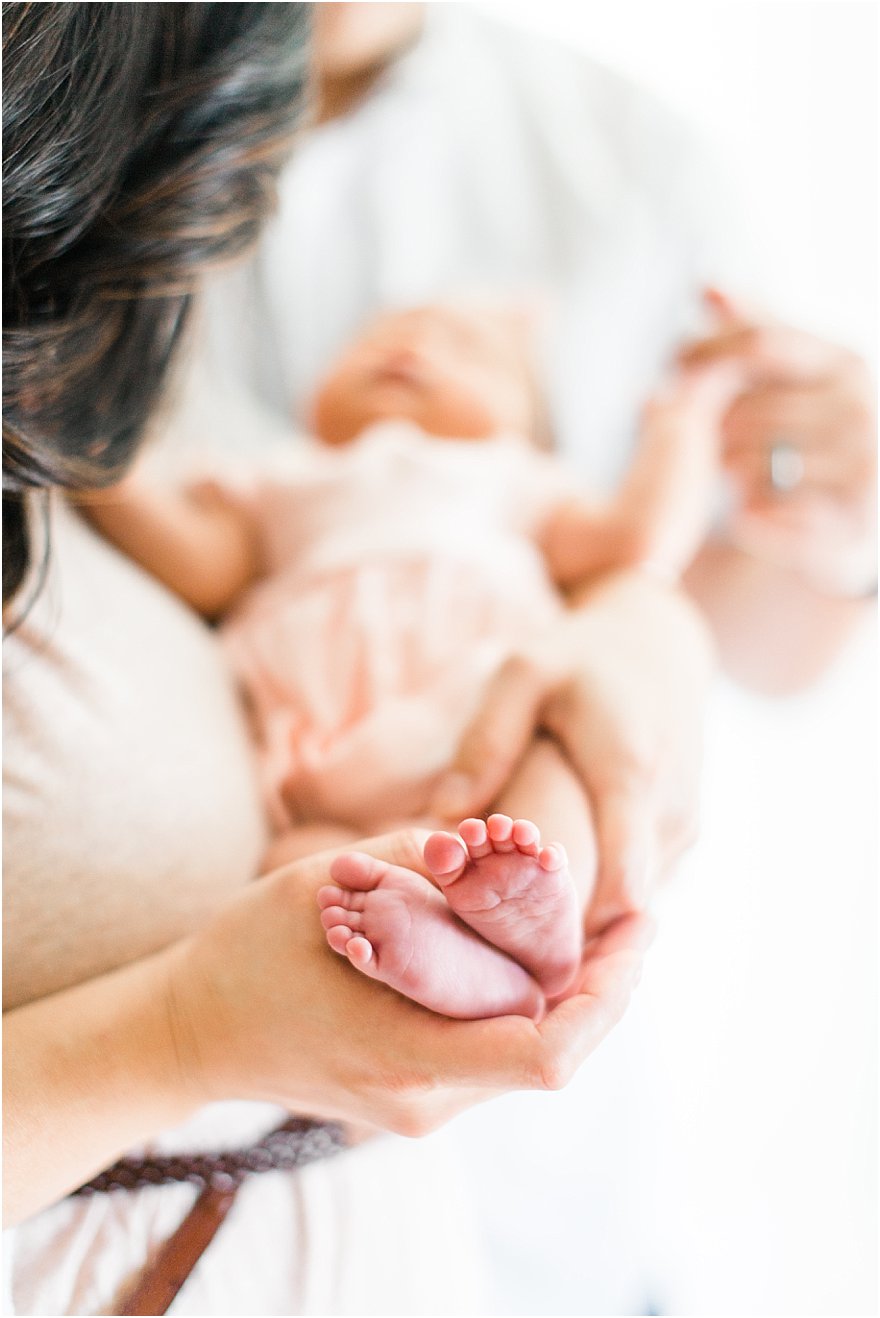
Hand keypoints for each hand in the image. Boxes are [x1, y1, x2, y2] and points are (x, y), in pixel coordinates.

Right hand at [165, 829, 652, 1134]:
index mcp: (405, 1054)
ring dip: (572, 989)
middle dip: (605, 980)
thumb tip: (489, 843)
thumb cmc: (244, 957)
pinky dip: (527, 998)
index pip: (549, 1051)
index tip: (640, 924)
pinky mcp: (416, 1094)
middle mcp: (426, 1098)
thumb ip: (411, 864)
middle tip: (634, 910)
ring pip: (530, 1048)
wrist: (189, 1035)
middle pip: (555, 1048)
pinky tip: (533, 947)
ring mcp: (422, 1106)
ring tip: (594, 920)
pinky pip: (496, 1045)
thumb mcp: (320, 888)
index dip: (610, 991)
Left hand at [431, 572, 714, 932]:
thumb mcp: (523, 674)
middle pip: (619, 907)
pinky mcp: (681, 841)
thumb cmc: (579, 660)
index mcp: (632, 771)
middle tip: (489, 937)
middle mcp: (670, 811)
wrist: (655, 649)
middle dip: (558, 930)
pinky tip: (545, 891)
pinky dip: (595, 899)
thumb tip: (445, 816)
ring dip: (576, 917)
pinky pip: (638, 893)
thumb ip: (486, 740)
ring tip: (509, 912)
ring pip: (628, 908)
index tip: (521, 951)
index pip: (623, 875)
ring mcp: (683, 830)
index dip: (573, 925)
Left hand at [680, 289, 876, 595]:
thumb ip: (748, 331)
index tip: (671, 367)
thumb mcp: (780, 375)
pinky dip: (745, 514)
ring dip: (725, 471)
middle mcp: (862, 409)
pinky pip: (763, 515)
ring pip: (747, 465)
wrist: (839, 516)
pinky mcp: (848, 524)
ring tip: (733, 471)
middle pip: (744, 410)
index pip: (757, 343)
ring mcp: (863, 468)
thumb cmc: (799, 433)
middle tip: (708, 438)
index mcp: (845, 362)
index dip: (703, 353)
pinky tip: (748, 510)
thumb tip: (707, 285)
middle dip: (710, 425)